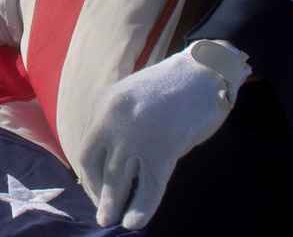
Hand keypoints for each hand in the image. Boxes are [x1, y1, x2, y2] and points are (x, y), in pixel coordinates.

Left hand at [77, 42, 249, 229]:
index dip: (89, 173)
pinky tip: (134, 223)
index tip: (95, 188)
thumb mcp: (132, 99)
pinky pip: (149, 187)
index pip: (88, 147)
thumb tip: (110, 162)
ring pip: (118, 180)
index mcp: (104, 104)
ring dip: (113, 205)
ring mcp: (136, 135)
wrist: (205, 71)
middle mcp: (114, 119)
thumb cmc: (172, 86)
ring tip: (111, 221)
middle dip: (96, 191)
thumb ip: (118, 124)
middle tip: (103, 210)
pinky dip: (141, 208)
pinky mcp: (162, 148)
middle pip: (95, 165)